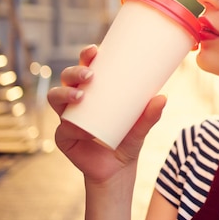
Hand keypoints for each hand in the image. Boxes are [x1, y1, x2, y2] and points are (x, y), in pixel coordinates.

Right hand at [47, 45, 166, 183]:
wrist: (118, 170)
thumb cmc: (128, 140)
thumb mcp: (141, 126)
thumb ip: (151, 114)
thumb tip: (163, 97)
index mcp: (94, 90)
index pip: (87, 67)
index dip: (86, 56)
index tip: (94, 50)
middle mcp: (76, 100)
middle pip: (67, 78)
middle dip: (74, 72)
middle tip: (89, 75)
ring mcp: (67, 117)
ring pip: (55, 97)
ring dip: (64, 93)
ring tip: (80, 96)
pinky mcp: (64, 137)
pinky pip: (63, 129)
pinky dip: (71, 127)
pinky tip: (80, 128)